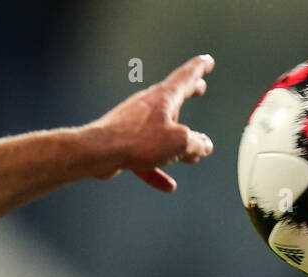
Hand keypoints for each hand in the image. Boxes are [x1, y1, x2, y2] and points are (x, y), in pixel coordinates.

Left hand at [88, 54, 214, 191]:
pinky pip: (148, 156)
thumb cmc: (137, 141)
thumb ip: (197, 143)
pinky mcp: (126, 141)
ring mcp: (136, 122)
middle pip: (174, 98)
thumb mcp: (180, 142)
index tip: (207, 61)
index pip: (186, 77)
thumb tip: (204, 145)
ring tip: (189, 157)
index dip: (199, 68)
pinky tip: (167, 184)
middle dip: (190, 92)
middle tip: (199, 87)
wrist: (100, 151)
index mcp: (164, 98)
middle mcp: (149, 106)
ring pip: (163, 131)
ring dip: (178, 144)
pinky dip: (158, 169)